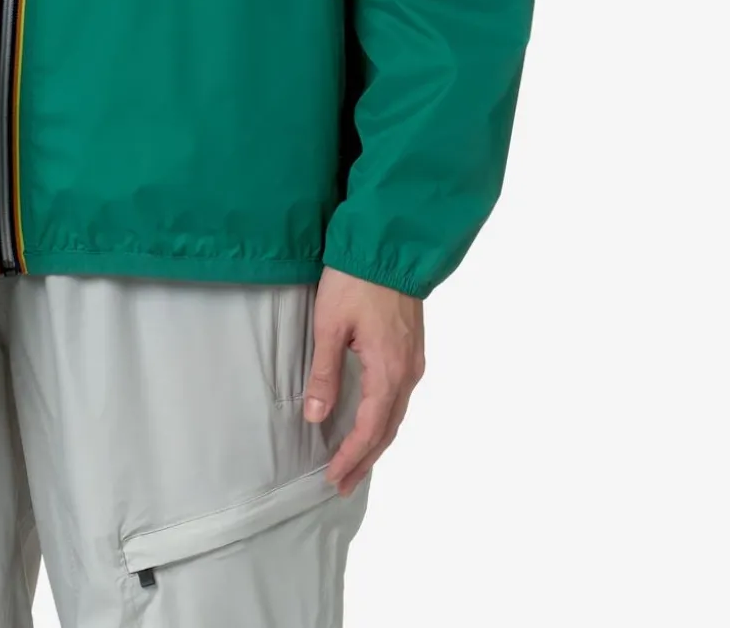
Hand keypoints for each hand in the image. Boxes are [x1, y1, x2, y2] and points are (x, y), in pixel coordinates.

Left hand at [305, 268, 424, 496]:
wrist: (388, 245)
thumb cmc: (355, 280)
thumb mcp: (330, 325)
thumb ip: (324, 373)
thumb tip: (315, 416)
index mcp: (389, 371)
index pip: (370, 429)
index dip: (351, 456)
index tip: (333, 476)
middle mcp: (408, 373)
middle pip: (388, 430)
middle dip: (365, 459)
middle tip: (342, 484)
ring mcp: (414, 361)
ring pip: (396, 415)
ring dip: (376, 442)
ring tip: (354, 463)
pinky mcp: (411, 349)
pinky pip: (400, 398)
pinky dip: (385, 419)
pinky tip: (372, 423)